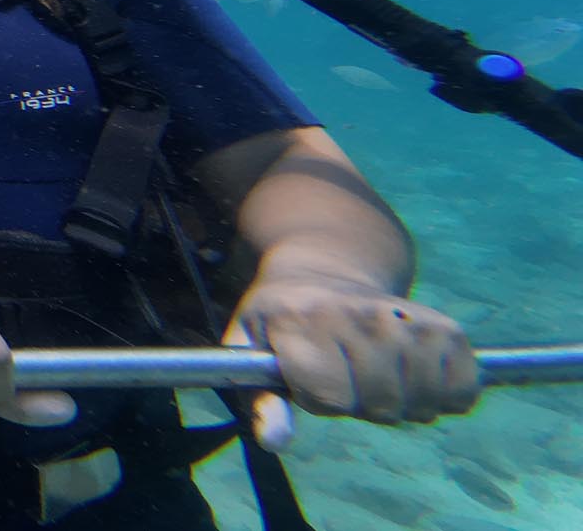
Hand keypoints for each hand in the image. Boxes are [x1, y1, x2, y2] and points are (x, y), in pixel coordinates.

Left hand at [224, 274, 480, 451]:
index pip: (329, 396)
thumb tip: (276, 442)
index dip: (319, 400)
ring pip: (422, 401)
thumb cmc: (282, 322)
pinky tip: (415, 375)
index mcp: (301, 319)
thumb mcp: (250, 349)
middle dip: (361, 405)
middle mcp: (357, 313)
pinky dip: (444, 397)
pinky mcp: (446, 326)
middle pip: (380, 403)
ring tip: (377, 376)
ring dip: (403, 405)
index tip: (310, 377)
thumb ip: (261, 399)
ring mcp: (406, 316)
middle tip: (346, 377)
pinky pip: (462, 391)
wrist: (322, 270)